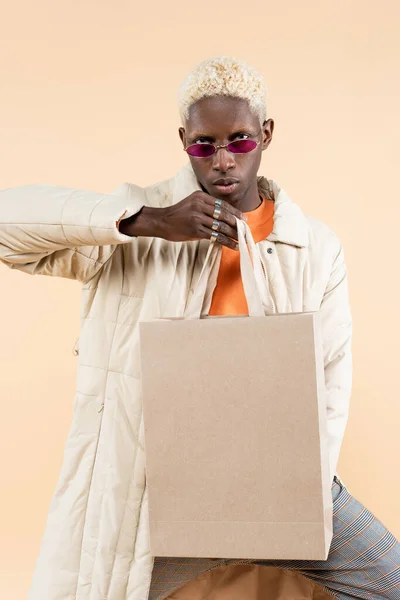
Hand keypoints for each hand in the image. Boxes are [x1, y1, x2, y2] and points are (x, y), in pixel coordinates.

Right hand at [121, 191, 245, 249]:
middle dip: (237, 223)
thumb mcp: (192, 203)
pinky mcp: (196, 230)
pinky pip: (216, 236)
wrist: (162, 222)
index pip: (222, 205)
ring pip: (221, 226)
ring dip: (234, 234)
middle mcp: (200, 205)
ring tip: (242, 239)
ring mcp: (198, 218)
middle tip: (246, 229)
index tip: (243, 218)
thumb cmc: (178, 214)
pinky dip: (227, 241)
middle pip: (224, 215)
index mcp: (201, 196)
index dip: (235, 212)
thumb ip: (206, 205)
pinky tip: (234, 245)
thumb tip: (224, 214)